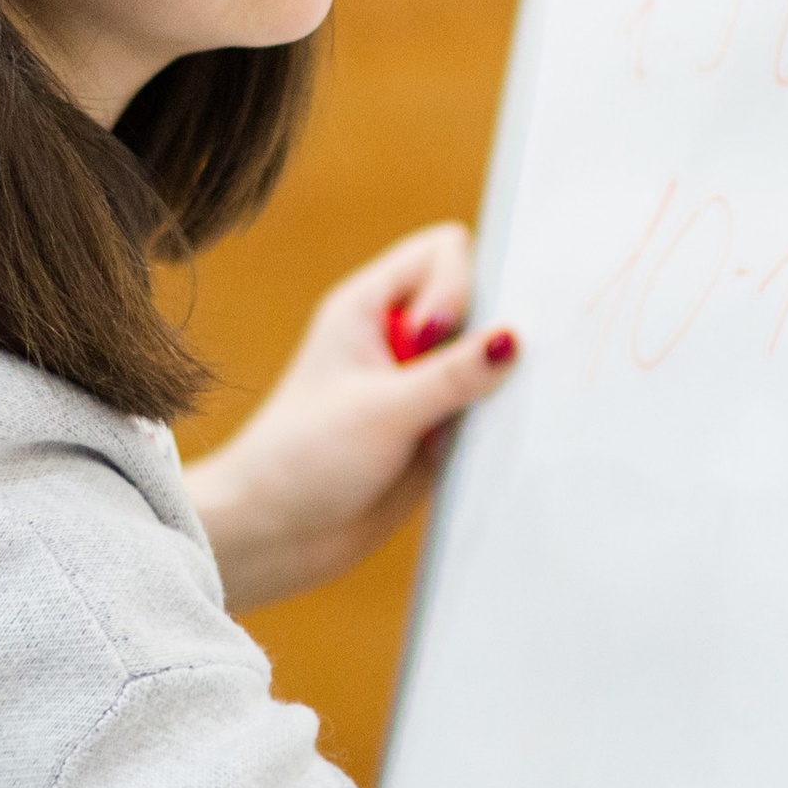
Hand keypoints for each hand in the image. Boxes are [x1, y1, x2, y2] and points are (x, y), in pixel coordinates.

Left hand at [182, 224, 518, 611]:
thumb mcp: (385, 410)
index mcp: (368, 305)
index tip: (435, 337)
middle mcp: (396, 337)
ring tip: (456, 423)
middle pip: (475, 302)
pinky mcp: (432, 429)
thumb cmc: (301, 459)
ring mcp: (417, 384)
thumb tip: (514, 338)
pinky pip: (482, 409)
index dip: (456, 285)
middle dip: (486, 335)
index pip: (444, 251)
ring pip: (484, 360)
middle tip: (464, 383)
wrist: (274, 536)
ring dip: (487, 387)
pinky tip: (461, 450)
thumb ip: (456, 373)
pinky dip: (485, 424)